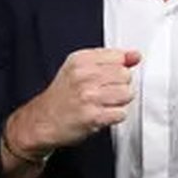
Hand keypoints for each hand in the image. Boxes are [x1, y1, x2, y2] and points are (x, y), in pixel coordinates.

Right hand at [10, 49, 139, 155]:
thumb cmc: (63, 96)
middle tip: (103, 93)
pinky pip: (121, 113)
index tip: (105, 78)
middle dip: (119, 86)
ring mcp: (88, 96)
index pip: (119, 57)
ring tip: (102, 104)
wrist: (41, 121)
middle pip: (126, 76)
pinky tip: (101, 115)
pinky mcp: (93, 115)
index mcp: (81, 60)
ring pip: (127, 94)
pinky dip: (114, 117)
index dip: (117, 70)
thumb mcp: (80, 69)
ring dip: (118, 102)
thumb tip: (135, 55)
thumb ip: (111, 60)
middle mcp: (84, 75)